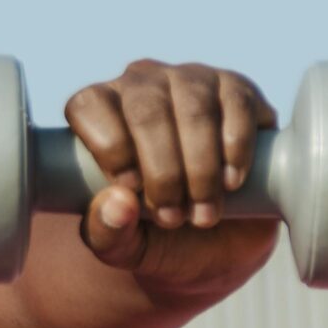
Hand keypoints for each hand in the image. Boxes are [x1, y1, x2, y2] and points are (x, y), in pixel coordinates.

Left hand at [64, 59, 281, 289]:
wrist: (218, 242)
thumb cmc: (156, 236)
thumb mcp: (123, 246)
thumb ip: (106, 232)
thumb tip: (118, 203)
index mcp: (99, 111)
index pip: (89, 105)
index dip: (109, 147)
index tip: (132, 190)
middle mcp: (142, 85)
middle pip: (145, 110)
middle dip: (162, 171)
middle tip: (173, 218)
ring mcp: (192, 81)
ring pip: (194, 109)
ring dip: (200, 168)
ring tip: (204, 213)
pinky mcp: (238, 91)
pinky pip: (237, 105)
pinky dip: (235, 148)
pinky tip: (232, 182)